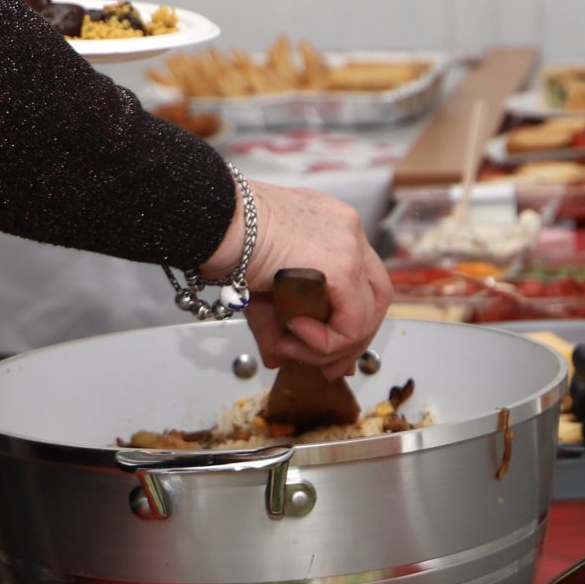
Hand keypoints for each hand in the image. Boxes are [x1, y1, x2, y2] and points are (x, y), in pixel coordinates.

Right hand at [205, 181, 388, 377]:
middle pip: (375, 298)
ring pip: (367, 314)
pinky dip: (326, 341)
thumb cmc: (224, 238)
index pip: (362, 282)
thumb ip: (277, 323)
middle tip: (328, 367)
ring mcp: (349, 244)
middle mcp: (347, 231)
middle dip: (351, 341)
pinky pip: (352, 322)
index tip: (331, 351)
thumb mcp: (259, 286)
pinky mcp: (342, 265)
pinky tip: (293, 333)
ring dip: (330, 346)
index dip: (349, 322)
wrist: (209, 217)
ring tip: (289, 346)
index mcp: (331, 227)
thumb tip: (280, 356)